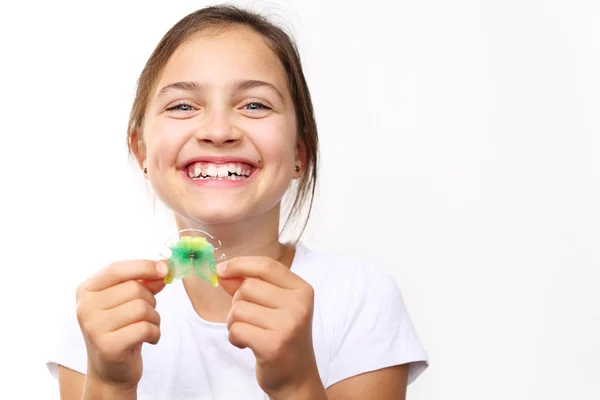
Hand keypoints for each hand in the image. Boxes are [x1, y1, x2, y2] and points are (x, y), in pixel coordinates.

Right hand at [75, 260, 167, 390]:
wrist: (111, 370)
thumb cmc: (122, 328)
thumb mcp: (129, 301)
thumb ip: (144, 281)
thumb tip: (163, 267)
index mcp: (87, 290)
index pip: (117, 269)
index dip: (144, 266)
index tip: (164, 268)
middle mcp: (85, 307)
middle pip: (134, 288)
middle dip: (151, 299)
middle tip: (147, 314)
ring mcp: (94, 328)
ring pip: (142, 308)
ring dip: (154, 318)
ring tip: (147, 327)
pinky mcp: (108, 347)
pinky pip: (145, 329)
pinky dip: (155, 333)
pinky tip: (149, 339)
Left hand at [218, 257, 321, 396]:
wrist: (296, 377)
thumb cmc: (282, 336)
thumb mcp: (273, 305)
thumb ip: (250, 285)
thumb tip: (223, 271)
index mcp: (302, 289)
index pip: (266, 265)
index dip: (240, 264)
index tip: (222, 269)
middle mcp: (299, 305)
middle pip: (248, 286)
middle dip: (238, 302)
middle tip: (250, 319)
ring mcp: (288, 325)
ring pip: (239, 308)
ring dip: (234, 322)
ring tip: (249, 332)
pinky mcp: (273, 345)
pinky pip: (236, 329)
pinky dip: (234, 338)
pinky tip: (247, 344)